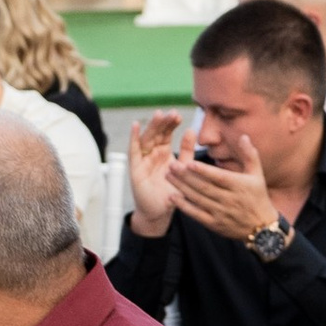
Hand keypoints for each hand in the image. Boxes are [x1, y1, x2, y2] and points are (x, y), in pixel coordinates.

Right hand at [125, 107, 181, 233]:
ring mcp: (143, 160)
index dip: (171, 124)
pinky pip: (134, 151)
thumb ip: (187, 151)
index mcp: (164, 152)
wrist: (160, 212)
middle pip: (156, 133)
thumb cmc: (172, 190)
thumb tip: (192, 130)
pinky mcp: (135, 169)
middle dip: (163, 122)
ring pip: (146, 139)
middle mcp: (152, 153)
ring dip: (151, 126)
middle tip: (171, 113)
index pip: (166, 134)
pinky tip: (135, 126)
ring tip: (158, 115)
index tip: (178, 115)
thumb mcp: (184, 169)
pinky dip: (134, 138)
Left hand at [165, 131, 279, 240]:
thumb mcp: (257, 175)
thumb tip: (243, 136)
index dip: (203, 171)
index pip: (218, 177)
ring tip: (168, 176)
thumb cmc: (258, 197)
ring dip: (181, 188)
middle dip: (186, 177)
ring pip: (198, 199)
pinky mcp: (214, 224)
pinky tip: (172, 197)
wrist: (262, 227)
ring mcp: (220, 213)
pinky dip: (184, 206)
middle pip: (204, 187)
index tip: (189, 162)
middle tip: (171, 165)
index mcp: (238, 185)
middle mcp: (229, 199)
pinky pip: (197, 214)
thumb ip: (249, 155)